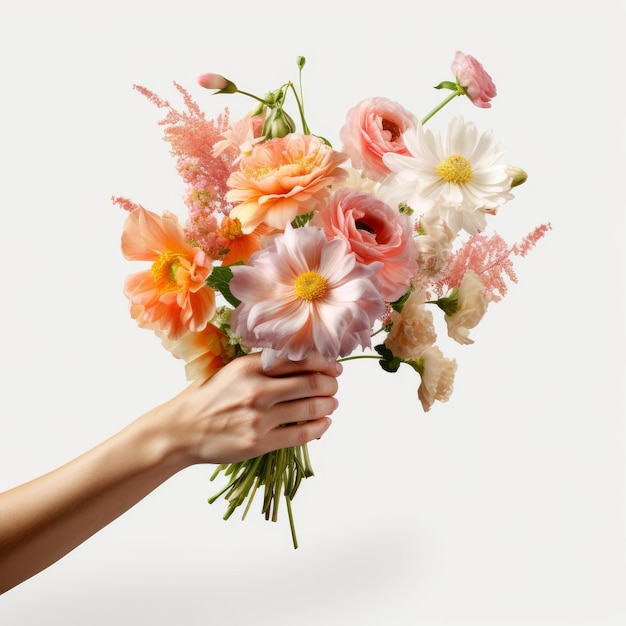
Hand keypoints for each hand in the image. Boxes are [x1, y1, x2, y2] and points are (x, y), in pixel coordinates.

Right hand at [155, 351, 341, 466]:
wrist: (181, 430)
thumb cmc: (207, 398)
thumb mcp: (231, 370)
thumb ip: (263, 365)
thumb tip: (302, 361)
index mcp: (249, 367)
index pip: (299, 360)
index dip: (324, 362)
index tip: (334, 367)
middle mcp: (256, 390)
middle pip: (311, 383)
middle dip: (330, 384)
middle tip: (334, 385)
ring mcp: (259, 418)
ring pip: (310, 408)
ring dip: (328, 404)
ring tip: (331, 403)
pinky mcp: (259, 442)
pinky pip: (301, 434)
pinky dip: (319, 427)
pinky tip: (324, 423)